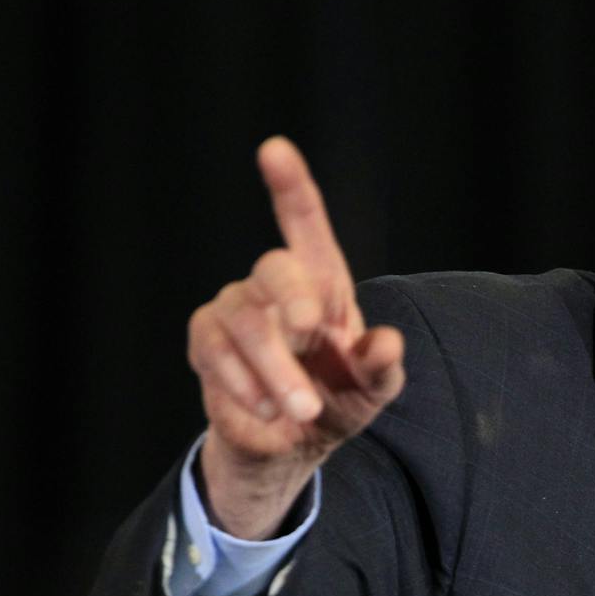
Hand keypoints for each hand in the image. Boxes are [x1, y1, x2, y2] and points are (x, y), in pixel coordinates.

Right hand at [186, 138, 405, 537]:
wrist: (292, 446)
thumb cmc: (339, 402)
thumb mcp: (373, 391)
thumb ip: (383, 368)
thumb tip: (388, 342)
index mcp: (324, 285)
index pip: (305, 224)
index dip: (290, 186)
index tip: (273, 149)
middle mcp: (278, 287)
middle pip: (273, 267)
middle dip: (292, 301)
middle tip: (310, 336)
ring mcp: (237, 309)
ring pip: (241, 316)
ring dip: (274, 367)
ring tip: (301, 409)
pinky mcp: (206, 340)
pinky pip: (212, 346)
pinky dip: (242, 381)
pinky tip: (266, 409)